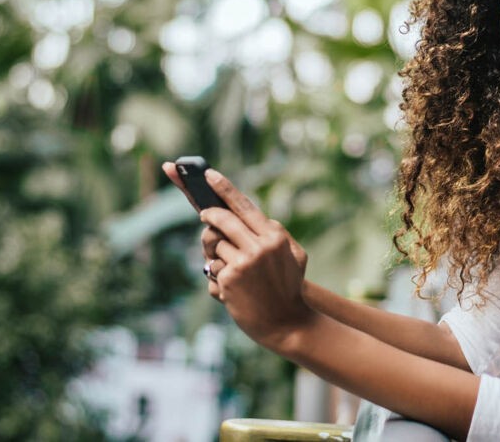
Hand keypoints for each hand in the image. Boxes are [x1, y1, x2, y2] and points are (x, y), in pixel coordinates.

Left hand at [161, 163, 313, 349]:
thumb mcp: (295, 256)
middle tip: (204, 215)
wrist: (288, 325)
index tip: (208, 174)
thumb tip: (250, 217)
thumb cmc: (289, 288)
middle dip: (210, 216)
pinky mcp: (228, 280)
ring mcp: (242, 263)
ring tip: (231, 271)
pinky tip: (231, 292)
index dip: (223, 187)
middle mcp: (258, 246)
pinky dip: (216, 277)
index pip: (243, 205)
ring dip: (214, 254)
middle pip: (221, 219)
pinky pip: (211, 268)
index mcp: (274, 236)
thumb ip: (275, 233)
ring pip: (214, 244)